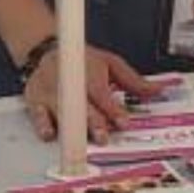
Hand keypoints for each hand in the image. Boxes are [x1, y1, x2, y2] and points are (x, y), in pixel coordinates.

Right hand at [23, 43, 155, 143]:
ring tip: (79, 143)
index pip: (103, 94)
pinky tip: (50, 134)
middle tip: (103, 136)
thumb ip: (134, 81)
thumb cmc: (83, 60)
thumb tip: (157, 91)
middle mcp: (71, 84)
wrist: (48, 49)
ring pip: (62, 113)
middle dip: (94, 122)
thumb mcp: (111, 64)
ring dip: (72, 128)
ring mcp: (52, 93)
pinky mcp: (35, 100)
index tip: (123, 122)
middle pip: (83, 106)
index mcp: (91, 74)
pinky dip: (43, 124)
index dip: (113, 109)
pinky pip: (38, 114)